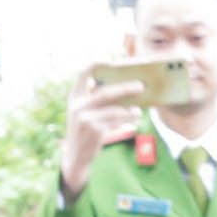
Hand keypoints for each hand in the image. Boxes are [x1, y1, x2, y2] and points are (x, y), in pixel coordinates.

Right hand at [57, 67, 151, 198]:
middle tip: (141, 86)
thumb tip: (123, 87)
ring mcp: (84, 118)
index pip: (83, 73)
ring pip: (114, 109)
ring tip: (139, 110)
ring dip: (130, 108)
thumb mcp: (84, 112)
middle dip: (126, 88)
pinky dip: (127, 119)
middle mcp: (78, 105)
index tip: (111, 61)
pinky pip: (115, 121)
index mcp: (75, 96)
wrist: (75, 156)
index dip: (96, 63)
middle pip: (105, 92)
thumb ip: (95, 98)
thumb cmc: (85, 130)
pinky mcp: (93, 130)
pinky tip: (134, 119)